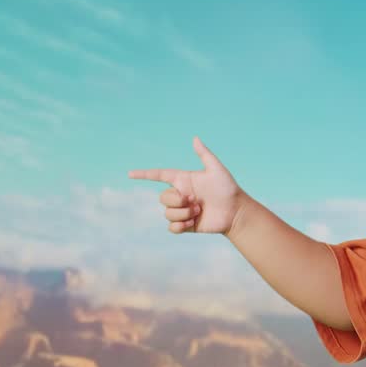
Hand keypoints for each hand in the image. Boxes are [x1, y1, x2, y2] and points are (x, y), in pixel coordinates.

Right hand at [128, 136, 245, 234]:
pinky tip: (193, 222)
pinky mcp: (186, 224)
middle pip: (163, 198)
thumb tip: (195, 138)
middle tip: (196, 202)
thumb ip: (204, 154)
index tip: (130, 174)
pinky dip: (180, 225)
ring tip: (199, 211)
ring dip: (183, 213)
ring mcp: (182, 210)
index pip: (159, 175)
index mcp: (183, 180)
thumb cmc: (228, 189)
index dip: (144, 174)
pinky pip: (171, 227)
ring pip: (167, 213)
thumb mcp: (216, 169)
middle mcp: (180, 195)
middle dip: (177, 200)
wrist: (235, 211)